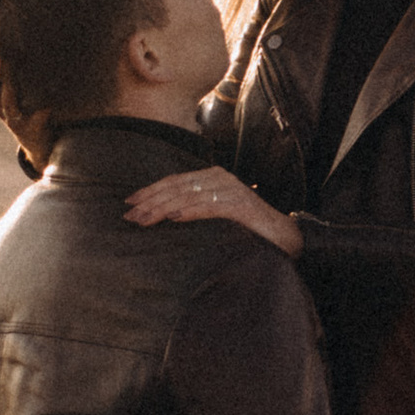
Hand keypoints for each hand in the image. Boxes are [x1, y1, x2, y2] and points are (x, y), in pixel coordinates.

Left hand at [122, 167, 302, 257]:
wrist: (284, 237)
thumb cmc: (247, 229)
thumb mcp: (217, 213)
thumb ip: (196, 208)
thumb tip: (164, 215)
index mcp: (213, 177)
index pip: (175, 181)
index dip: (150, 191)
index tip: (130, 203)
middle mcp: (220, 178)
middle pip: (177, 187)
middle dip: (150, 201)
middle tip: (129, 215)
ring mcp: (231, 189)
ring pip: (188, 197)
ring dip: (162, 209)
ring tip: (143, 219)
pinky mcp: (240, 205)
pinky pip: (209, 206)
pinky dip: (189, 212)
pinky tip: (173, 218)